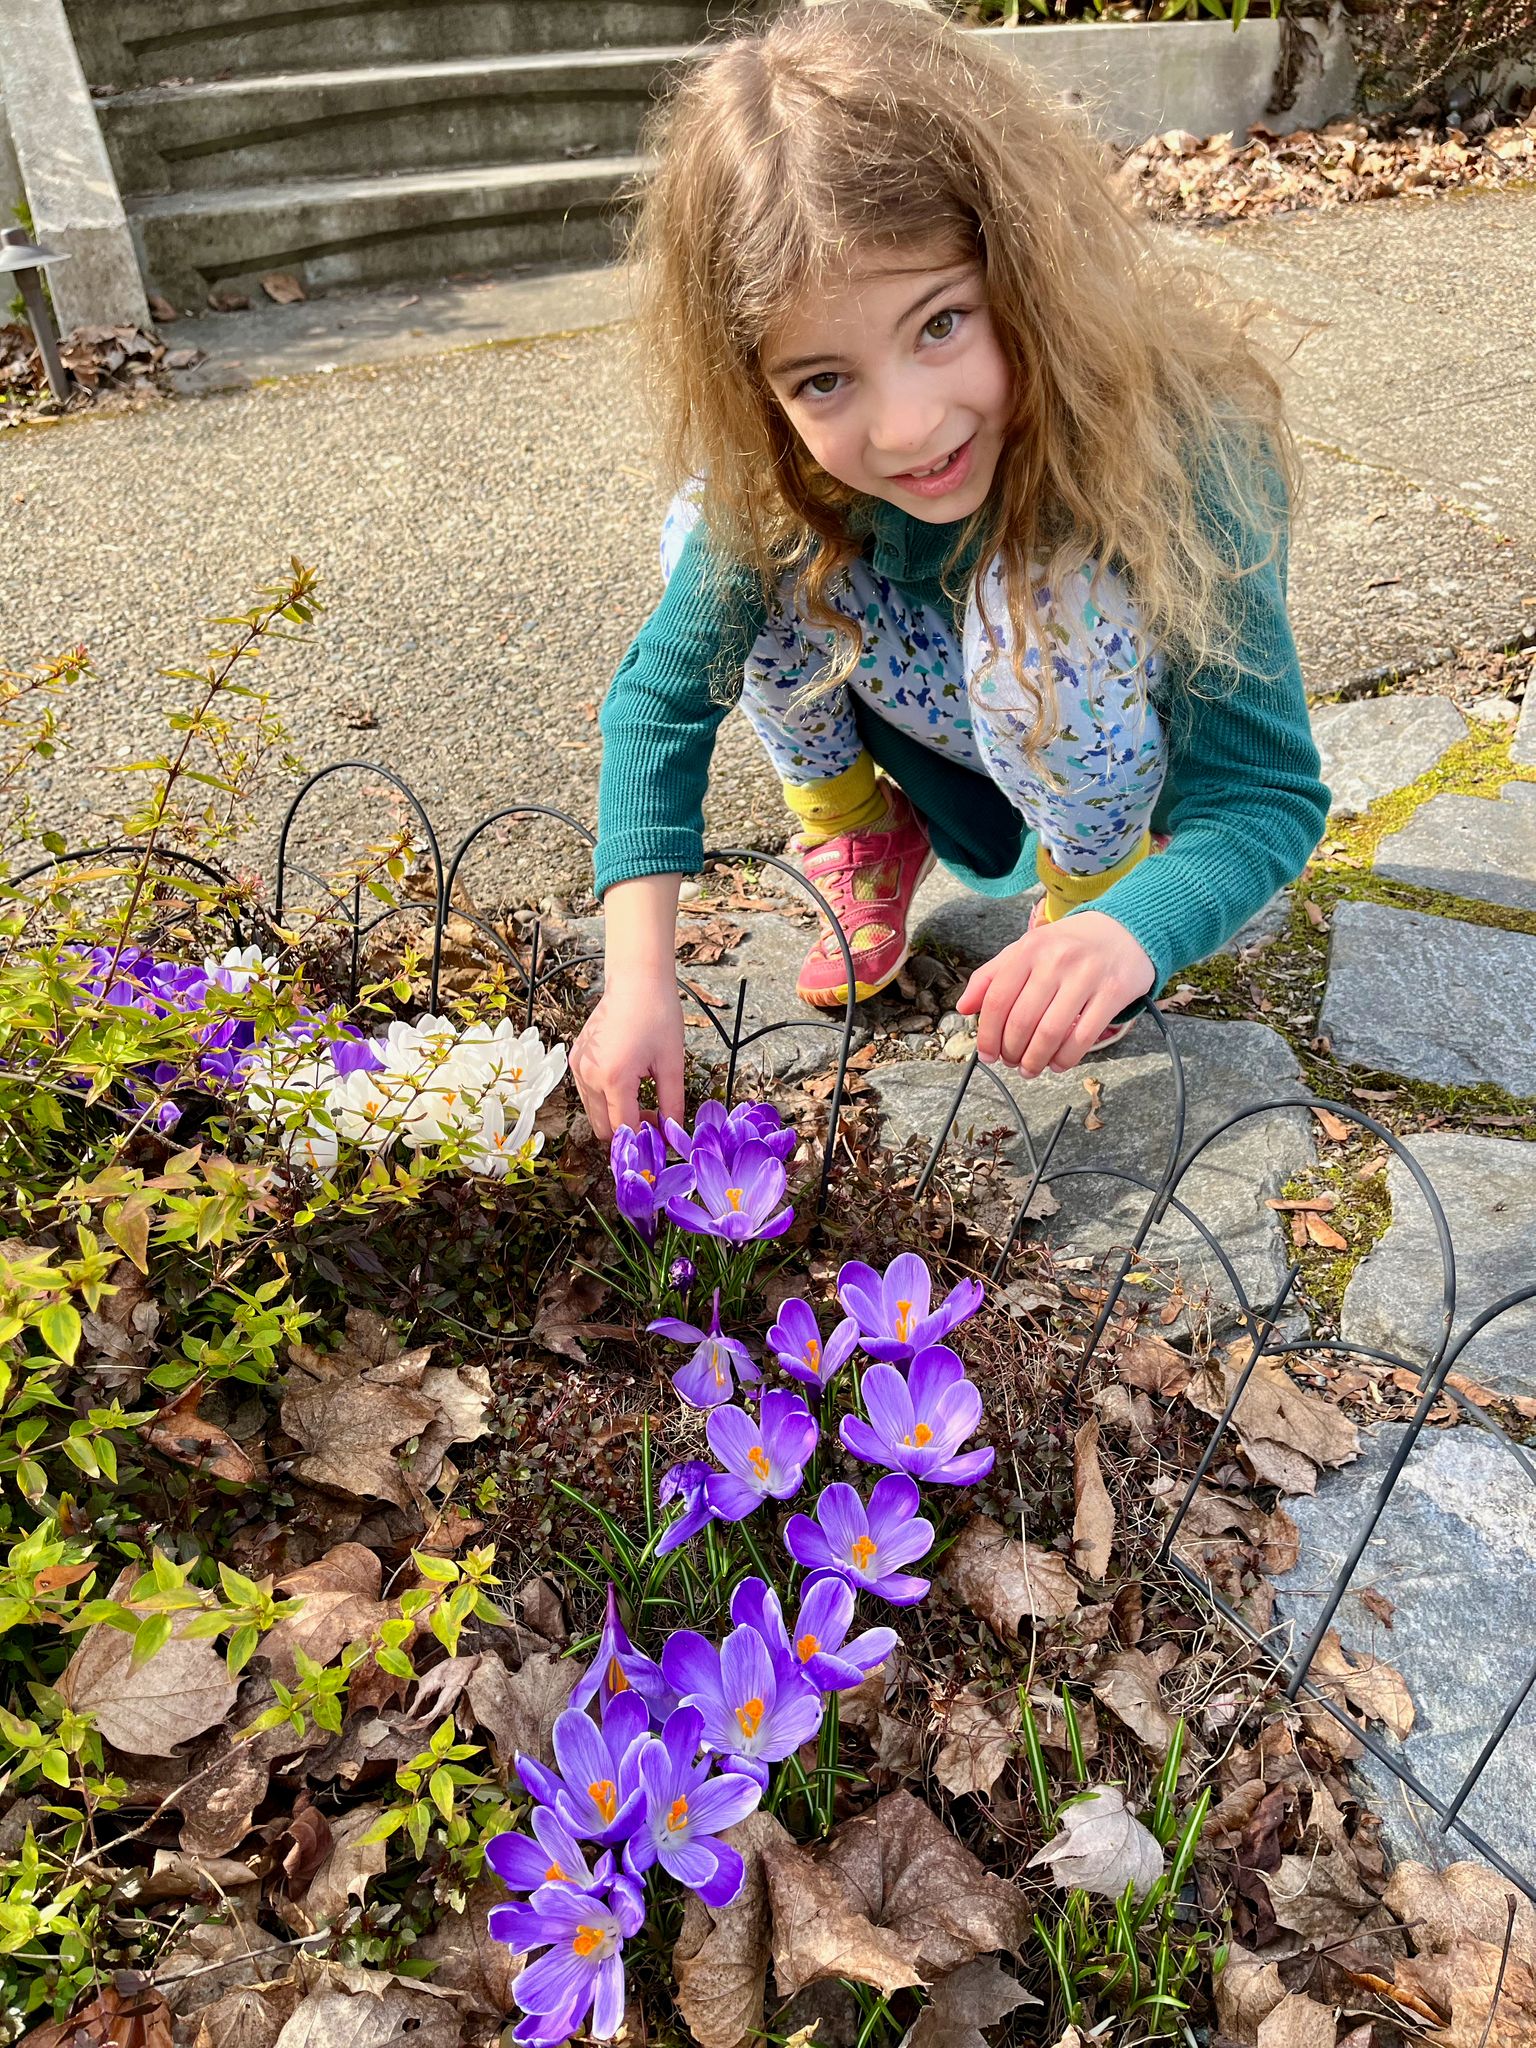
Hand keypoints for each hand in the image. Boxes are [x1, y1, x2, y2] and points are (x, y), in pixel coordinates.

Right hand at [571, 978, 686, 1142]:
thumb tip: (673, 1134)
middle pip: (603, 1128)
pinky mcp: (576, 1060)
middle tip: (655, 1118)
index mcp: (613, 1078)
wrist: (636, 981)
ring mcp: (578, 1068)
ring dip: (617, 1116)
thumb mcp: (672, 1064)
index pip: (623, 1129)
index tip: (662, 1140)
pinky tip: (628, 1085)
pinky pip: (588, 1095)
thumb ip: (672, 1105)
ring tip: (644, 1099)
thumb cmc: (657, 1015)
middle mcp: (589, 1075)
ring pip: (594, 1114)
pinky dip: (606, 1100)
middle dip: (629, 1132)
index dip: (643, 1141)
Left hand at [954, 910, 1155, 1077]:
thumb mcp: (1027, 949)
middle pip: (1022, 1020)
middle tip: (1011, 1062)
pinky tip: (1057, 1064)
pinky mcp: (1113, 992)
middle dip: (1011, 1051)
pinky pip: (1083, 1037)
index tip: (986, 1054)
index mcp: (1030, 948)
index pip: (997, 999)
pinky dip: (1066, 1059)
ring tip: (1030, 1068)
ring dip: (1035, 1060)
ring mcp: (1086, 976)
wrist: (1125, 929)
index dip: (987, 1034)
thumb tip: (963, 1007)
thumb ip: (991, 975)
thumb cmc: (1069, 945)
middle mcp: (1056, 960)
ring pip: (1050, 1033)